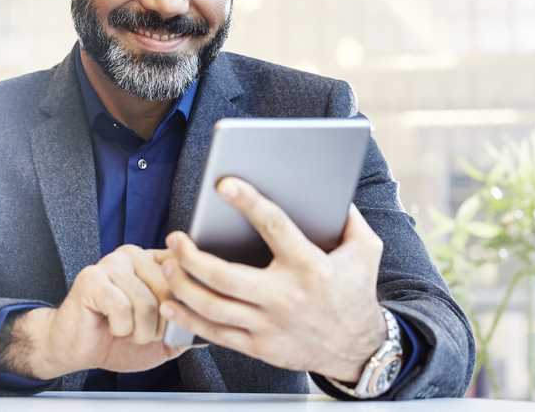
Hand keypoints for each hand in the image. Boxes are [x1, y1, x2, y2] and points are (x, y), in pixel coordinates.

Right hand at [19, 245, 188, 378]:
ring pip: (147, 302)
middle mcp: (134, 255)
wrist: (76, 349)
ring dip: (139, 331)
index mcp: (154, 261)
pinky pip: (122, 307)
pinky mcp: (92, 278)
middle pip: (169, 290)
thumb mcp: (162, 337)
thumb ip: (186, 326)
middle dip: (160, 325)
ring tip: (126, 331)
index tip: (175, 318)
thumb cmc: (117, 339)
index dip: (186, 301)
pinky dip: (120, 328)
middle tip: (143, 332)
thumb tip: (212, 326)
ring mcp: (111, 263)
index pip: (185, 270)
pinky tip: (110, 326)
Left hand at [158, 177, 387, 382]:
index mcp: (310, 265)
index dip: (248, 202)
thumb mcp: (365, 250)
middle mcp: (285, 296)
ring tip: (168, 264)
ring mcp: (269, 325)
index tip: (223, 185)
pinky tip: (172, 302)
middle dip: (191, 256)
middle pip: (225, 276)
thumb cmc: (356, 292)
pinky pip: (216, 334)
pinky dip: (188, 318)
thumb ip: (350, 218)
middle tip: (175, 238)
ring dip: (183, 285)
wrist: (358, 349)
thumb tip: (332, 188)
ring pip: (213, 307)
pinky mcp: (260, 347)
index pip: (273, 226)